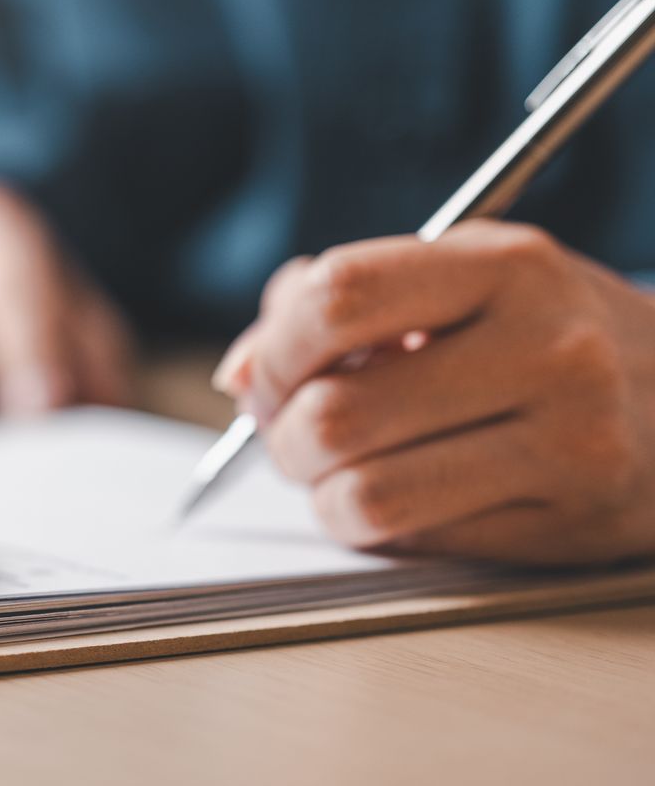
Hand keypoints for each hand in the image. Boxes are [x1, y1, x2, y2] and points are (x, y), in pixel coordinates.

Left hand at [216, 221, 654, 564]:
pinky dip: (381, 527)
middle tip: (295, 435)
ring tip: (342, 471)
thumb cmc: (544, 333)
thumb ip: (340, 303)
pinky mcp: (568, 523)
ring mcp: (568, 442)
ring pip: (365, 495)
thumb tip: (241, 372)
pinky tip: (408, 493)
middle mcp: (548, 350)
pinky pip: (416, 541)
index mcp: (506, 268)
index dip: (274, 348)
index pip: (338, 298)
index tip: (265, 375)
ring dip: (324, 494)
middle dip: (284, 437)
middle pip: (336, 413)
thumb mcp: (461, 276)